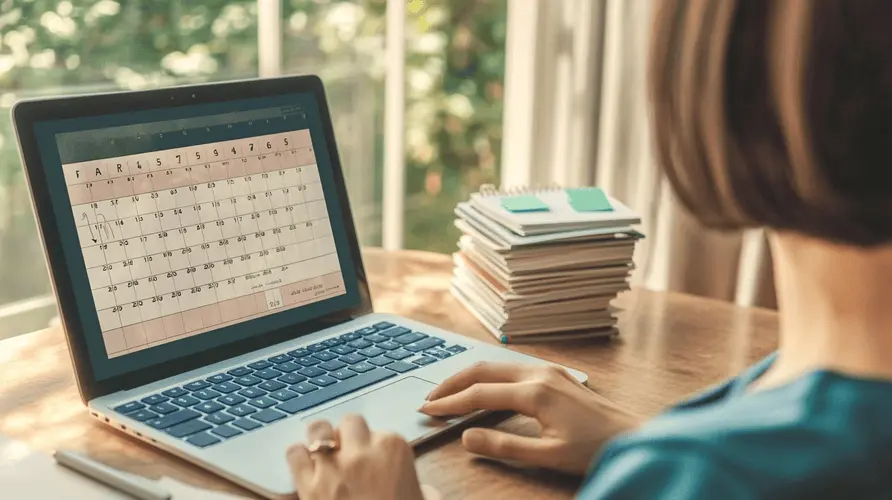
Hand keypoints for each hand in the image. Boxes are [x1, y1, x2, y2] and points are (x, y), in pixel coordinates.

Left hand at [287, 416, 425, 499]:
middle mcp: (363, 452)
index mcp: (394, 449)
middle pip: (350, 422)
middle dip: (349, 436)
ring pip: (319, 428)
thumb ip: (424, 491)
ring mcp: (333, 467)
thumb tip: (425, 491)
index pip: (381, 432)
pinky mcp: (308, 486)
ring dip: (321, 438)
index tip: (375, 463)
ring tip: (324, 454)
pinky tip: (305, 467)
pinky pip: (294, 454)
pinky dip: (298, 457)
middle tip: (350, 455)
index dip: (375, 448)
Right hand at [419, 362, 640, 474]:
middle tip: (430, 399)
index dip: (450, 404)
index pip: (479, 395)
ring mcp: (549, 370)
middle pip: (483, 370)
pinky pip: (513, 367)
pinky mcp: (557, 374)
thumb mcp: (548, 456)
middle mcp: (539, 373)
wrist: (635, 436)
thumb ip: (504, 447)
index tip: (428, 412)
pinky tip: (485, 385)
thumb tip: (466, 437)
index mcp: (535, 392)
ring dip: (470, 377)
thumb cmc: (595, 449)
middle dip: (452, 383)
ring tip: (450, 392)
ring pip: (497, 365)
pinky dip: (490, 375)